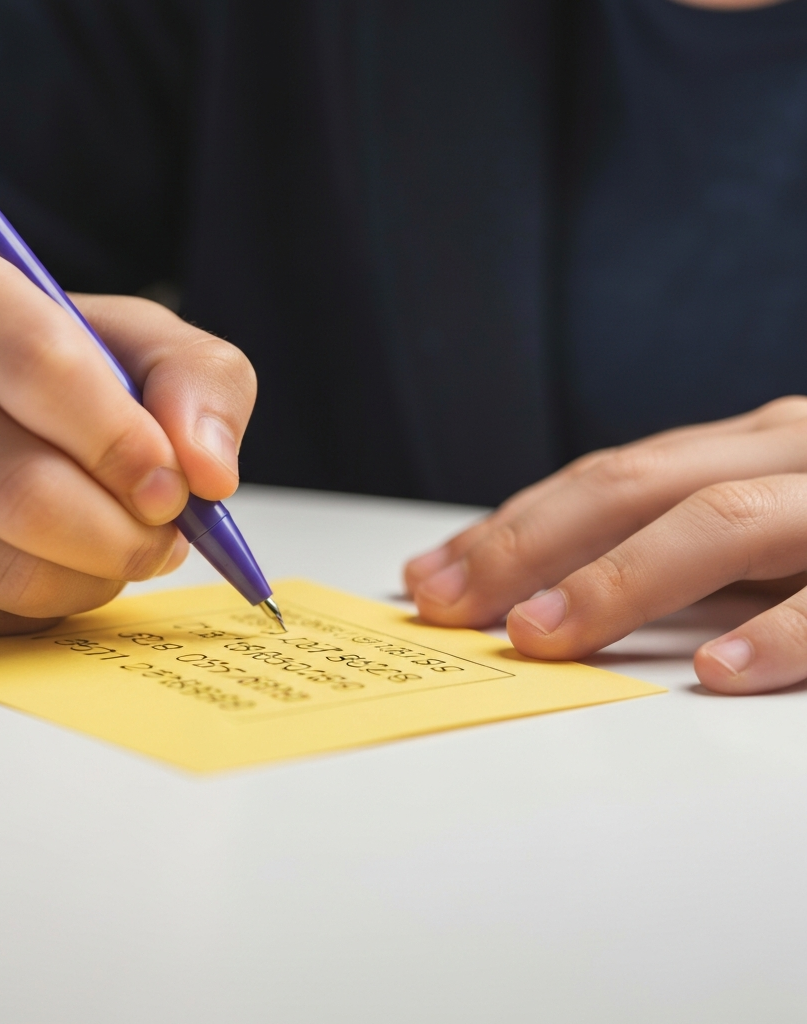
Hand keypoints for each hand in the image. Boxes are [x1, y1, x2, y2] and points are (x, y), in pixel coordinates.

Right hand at [0, 235, 254, 633]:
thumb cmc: (33, 363)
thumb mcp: (128, 337)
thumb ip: (195, 379)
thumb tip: (211, 472)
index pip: (38, 365)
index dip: (124, 441)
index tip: (174, 487)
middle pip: (21, 489)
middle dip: (124, 534)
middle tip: (162, 536)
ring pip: (4, 568)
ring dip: (95, 576)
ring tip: (116, 545)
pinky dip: (46, 602)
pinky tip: (53, 562)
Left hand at [404, 398, 806, 693]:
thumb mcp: (764, 518)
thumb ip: (672, 536)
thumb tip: (543, 587)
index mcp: (744, 449)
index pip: (604, 480)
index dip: (512, 527)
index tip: (434, 574)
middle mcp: (784, 455)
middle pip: (635, 487)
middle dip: (528, 544)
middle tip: (451, 603)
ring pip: (724, 521)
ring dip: (619, 579)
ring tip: (540, 631)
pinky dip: (776, 635)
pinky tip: (714, 670)